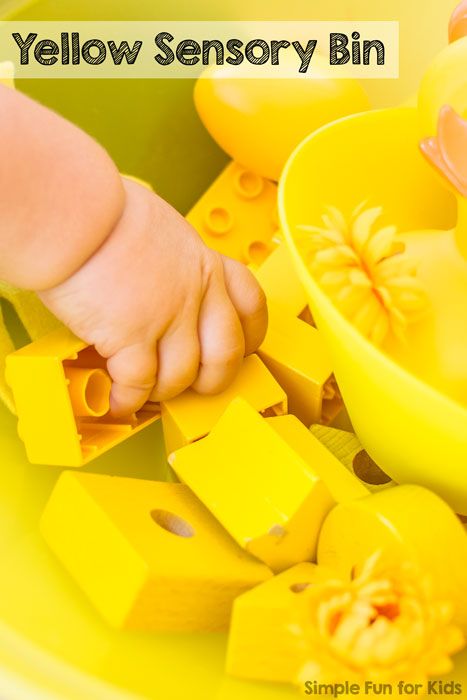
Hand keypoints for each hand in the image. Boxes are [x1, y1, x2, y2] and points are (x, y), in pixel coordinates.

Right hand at [39, 177, 267, 415]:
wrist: (76, 213)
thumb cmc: (105, 211)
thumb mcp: (162, 228)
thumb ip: (175, 261)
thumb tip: (162, 277)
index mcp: (206, 263)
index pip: (251, 305)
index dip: (250, 337)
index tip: (240, 349)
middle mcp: (195, 292)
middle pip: (226, 355)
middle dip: (211, 380)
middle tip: (191, 383)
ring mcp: (167, 316)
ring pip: (183, 377)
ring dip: (163, 392)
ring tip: (144, 390)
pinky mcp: (131, 336)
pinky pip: (139, 384)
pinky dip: (128, 399)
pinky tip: (118, 399)